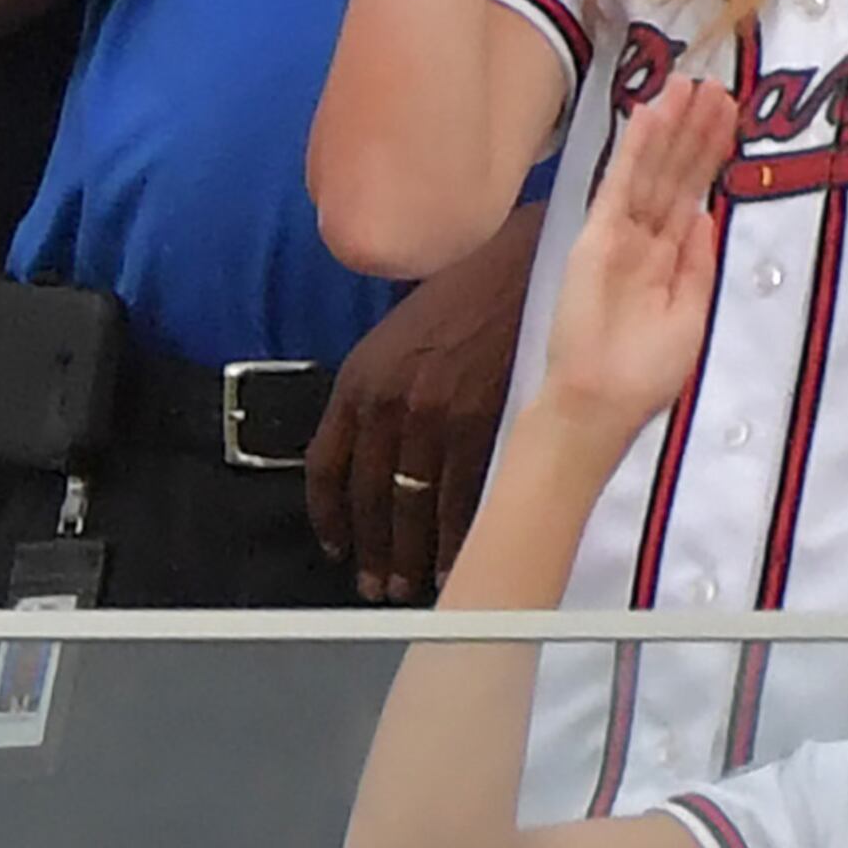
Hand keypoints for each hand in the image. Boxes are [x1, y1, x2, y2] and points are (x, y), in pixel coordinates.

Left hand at [311, 205, 533, 603]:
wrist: (521, 262)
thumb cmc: (463, 293)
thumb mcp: (397, 335)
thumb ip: (380, 389)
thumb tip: (376, 446)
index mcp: (357, 380)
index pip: (326, 465)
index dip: (329, 515)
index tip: (336, 546)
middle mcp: (387, 402)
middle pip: (369, 497)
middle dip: (372, 549)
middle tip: (376, 586)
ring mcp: (434, 416)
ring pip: (413, 507)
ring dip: (410, 555)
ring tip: (410, 586)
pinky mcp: (482, 424)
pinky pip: (461, 499)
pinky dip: (455, 538)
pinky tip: (455, 561)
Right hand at [537, 76, 738, 441]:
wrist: (601, 399)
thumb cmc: (645, 372)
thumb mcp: (692, 316)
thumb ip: (697, 264)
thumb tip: (705, 215)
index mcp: (669, 258)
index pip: (692, 194)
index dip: (711, 156)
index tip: (729, 118)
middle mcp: (645, 238)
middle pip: (675, 173)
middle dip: (695, 130)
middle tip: (717, 85)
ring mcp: (619, 233)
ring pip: (652, 169)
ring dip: (671, 126)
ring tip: (690, 84)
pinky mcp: (597, 235)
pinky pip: (620, 183)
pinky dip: (635, 148)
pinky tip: (649, 113)